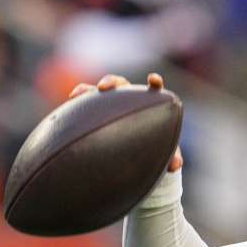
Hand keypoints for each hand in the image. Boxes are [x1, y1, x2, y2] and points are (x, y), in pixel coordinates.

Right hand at [69, 72, 183, 171]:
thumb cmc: (155, 147)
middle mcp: (129, 99)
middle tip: (103, 87)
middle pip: (121, 84)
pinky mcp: (97, 110)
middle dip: (112, 82)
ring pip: (99, 91)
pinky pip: (86, 102)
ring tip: (79, 94)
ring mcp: (112, 103)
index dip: (154, 82)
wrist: (136, 152)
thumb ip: (172, 156)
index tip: (154, 80)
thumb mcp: (164, 152)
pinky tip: (71, 101)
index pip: (153, 89)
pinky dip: (79, 98)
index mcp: (149, 104)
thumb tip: (175, 167)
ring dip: (89, 89)